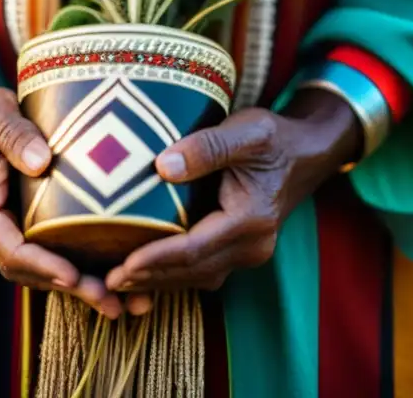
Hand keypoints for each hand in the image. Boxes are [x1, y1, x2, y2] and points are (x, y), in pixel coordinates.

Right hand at [0, 72, 149, 316]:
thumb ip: (15, 136)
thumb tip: (40, 160)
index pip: (11, 250)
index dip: (42, 265)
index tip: (72, 275)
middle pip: (35, 273)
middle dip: (73, 288)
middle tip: (112, 302)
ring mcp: (19, 236)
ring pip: (50, 274)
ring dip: (86, 289)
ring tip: (128, 303)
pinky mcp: (38, 232)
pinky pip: (62, 257)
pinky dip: (90, 272)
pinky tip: (126, 281)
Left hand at [104, 90, 360, 292]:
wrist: (306, 152)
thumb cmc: (274, 137)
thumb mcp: (246, 130)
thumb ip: (207, 147)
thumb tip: (163, 166)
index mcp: (252, 219)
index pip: (196, 249)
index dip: (157, 259)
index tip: (122, 265)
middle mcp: (252, 245)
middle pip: (194, 272)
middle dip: (149, 279)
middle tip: (105, 282)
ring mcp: (248, 251)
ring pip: (197, 277)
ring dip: (159, 281)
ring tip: (116, 281)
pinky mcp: (240, 250)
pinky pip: (203, 270)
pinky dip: (174, 274)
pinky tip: (144, 270)